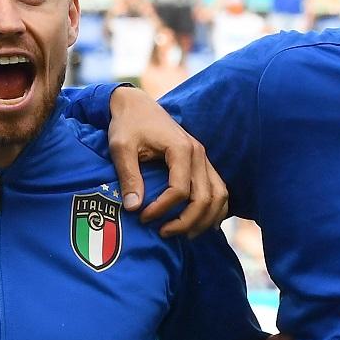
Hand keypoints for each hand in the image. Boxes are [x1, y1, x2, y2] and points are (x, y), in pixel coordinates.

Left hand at [107, 86, 227, 234]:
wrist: (138, 105)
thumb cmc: (128, 125)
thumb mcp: (121, 147)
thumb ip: (129, 175)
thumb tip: (134, 208)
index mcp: (181, 149)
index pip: (180, 189)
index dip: (163, 208)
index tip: (143, 218)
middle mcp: (199, 155)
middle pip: (204, 198)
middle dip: (186, 221)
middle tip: (164, 233)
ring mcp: (205, 159)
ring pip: (219, 196)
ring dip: (205, 219)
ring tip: (185, 234)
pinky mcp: (204, 164)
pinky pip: (219, 191)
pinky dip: (215, 210)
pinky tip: (202, 223)